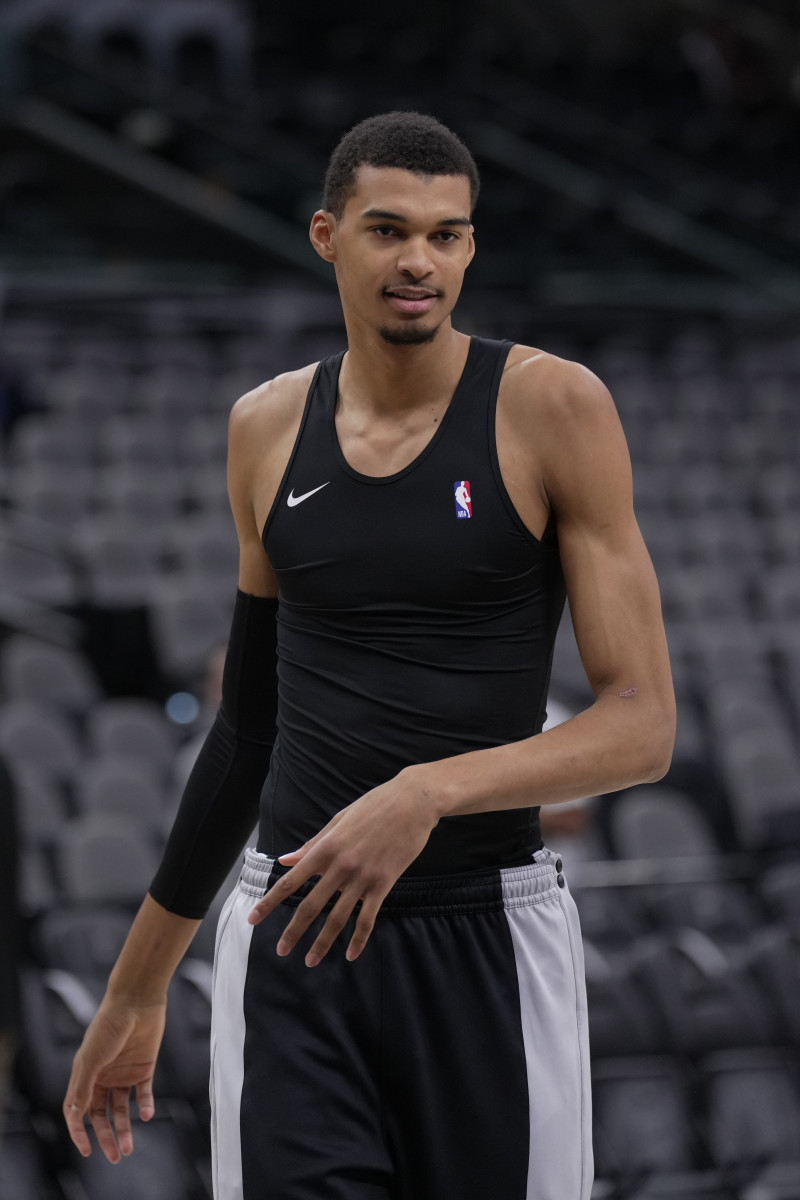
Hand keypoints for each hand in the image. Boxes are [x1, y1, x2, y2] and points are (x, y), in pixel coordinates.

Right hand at [63, 996, 165, 1161]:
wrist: (137, 1001)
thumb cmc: (108, 1026)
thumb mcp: (91, 1059)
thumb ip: (83, 1088)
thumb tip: (73, 1117)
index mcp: (85, 1076)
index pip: (78, 1111)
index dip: (79, 1132)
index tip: (87, 1151)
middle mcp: (103, 1077)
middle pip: (101, 1115)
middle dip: (106, 1137)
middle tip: (115, 1156)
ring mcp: (124, 1073)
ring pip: (121, 1109)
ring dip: (125, 1128)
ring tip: (129, 1148)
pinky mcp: (144, 1068)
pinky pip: (144, 1094)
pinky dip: (145, 1106)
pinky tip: (146, 1115)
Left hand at [247, 766, 438, 965]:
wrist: (413, 801)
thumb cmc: (375, 805)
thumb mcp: (339, 820)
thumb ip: (313, 844)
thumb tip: (286, 860)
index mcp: (326, 847)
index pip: (290, 881)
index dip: (269, 902)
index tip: (252, 919)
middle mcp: (341, 866)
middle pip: (311, 906)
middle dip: (293, 931)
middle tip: (281, 950)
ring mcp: (363, 877)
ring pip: (338, 918)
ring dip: (323, 942)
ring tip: (311, 961)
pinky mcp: (384, 883)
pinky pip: (368, 917)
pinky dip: (359, 938)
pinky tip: (351, 954)